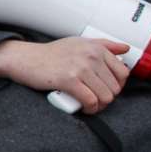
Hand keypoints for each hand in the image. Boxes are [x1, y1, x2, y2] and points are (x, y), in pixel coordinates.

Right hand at [0, 35, 132, 113]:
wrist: (25, 59)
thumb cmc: (50, 53)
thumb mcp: (79, 43)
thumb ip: (104, 45)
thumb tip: (125, 48)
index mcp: (96, 48)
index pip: (122, 72)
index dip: (117, 85)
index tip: (107, 88)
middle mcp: (91, 56)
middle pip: (114, 87)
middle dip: (107, 98)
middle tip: (95, 99)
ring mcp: (80, 68)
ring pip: (105, 96)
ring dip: (100, 106)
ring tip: (91, 105)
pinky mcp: (69, 80)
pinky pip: (90, 101)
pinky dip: (90, 109)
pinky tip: (85, 108)